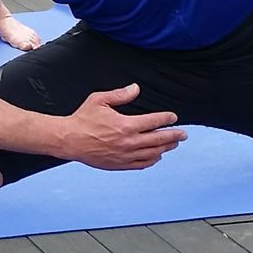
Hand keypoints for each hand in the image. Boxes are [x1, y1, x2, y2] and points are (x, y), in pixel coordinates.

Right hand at [61, 84, 186, 170]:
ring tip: (173, 144)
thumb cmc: (83, 118)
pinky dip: (152, 160)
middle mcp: (128, 142)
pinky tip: (157, 156)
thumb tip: (136, 88)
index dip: (166, 118)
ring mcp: (124, 155)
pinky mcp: (119, 164)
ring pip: (152, 154)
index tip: (173, 117)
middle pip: (158, 140)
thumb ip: (120, 94)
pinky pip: (141, 164)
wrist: (69, 140)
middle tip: (183, 134)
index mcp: (126, 125)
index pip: (154, 122)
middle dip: (173, 136)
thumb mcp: (99, 100)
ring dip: (165, 148)